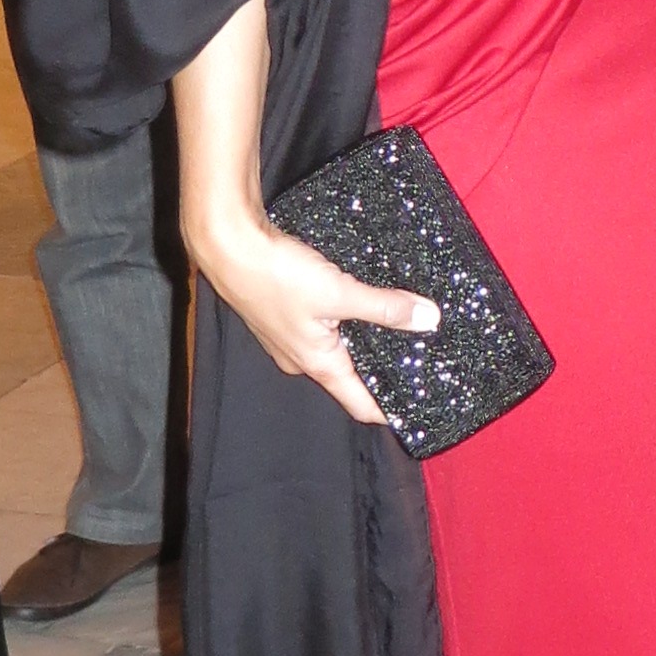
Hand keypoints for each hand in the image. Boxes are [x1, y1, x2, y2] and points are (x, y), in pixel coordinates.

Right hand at [187, 207, 437, 427]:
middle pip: (348, 376)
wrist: (227, 246)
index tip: (418, 407)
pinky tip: (357, 300)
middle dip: (380, 369)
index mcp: (317, 364)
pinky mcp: (283, 311)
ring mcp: (289, 336)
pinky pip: (321, 325)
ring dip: (362, 340)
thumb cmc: (275, 276)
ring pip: (335, 347)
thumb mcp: (339, 292)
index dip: (389, 410)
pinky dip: (341, 319)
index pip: (359, 405)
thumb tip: (428, 319)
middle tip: (418, 359)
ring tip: (396, 329)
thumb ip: (385, 307)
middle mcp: (301, 358)